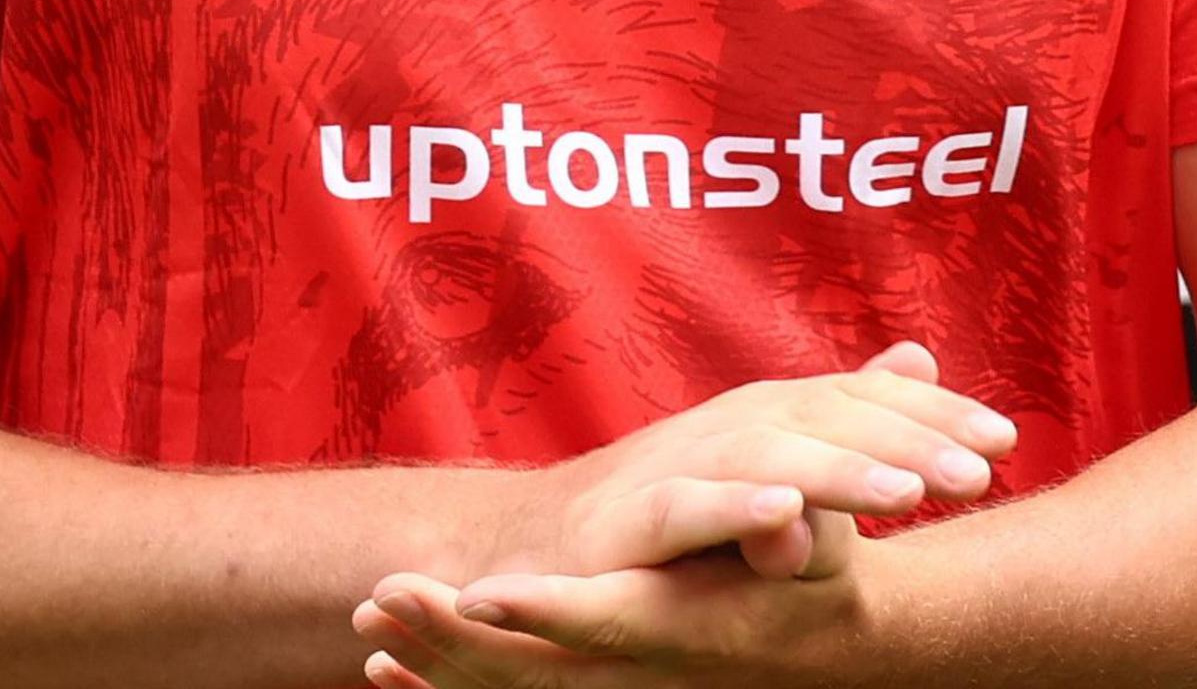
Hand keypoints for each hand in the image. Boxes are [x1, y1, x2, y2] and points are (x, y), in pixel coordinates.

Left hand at [352, 545, 872, 688]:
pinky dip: (447, 687)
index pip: (607, 622)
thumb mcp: (821, 547)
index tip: (480, 590)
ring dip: (437, 663)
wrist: (824, 637)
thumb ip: (799, 535)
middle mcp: (645, 673)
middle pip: (535, 671)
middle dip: (454, 639)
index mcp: (688, 629)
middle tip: (385, 596)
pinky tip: (389, 668)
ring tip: (372, 627)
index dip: (544, 609)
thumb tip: (788, 524)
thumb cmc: (814, 572)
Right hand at [470, 344, 1013, 586]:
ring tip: (908, 493)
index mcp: (772, 413)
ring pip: (766, 456)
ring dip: (838, 471)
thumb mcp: (770, 454)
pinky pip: (688, 508)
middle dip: (906, 440)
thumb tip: (920, 355)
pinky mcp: (630, 520)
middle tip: (981, 471)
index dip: (932, 413)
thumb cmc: (673, 500)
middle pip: (826, 417)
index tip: (1005, 441)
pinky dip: (736, 507)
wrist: (548, 545)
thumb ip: (844, 416)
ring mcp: (679, 466)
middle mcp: (731, 424)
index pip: (862, 399)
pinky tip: (788, 516)